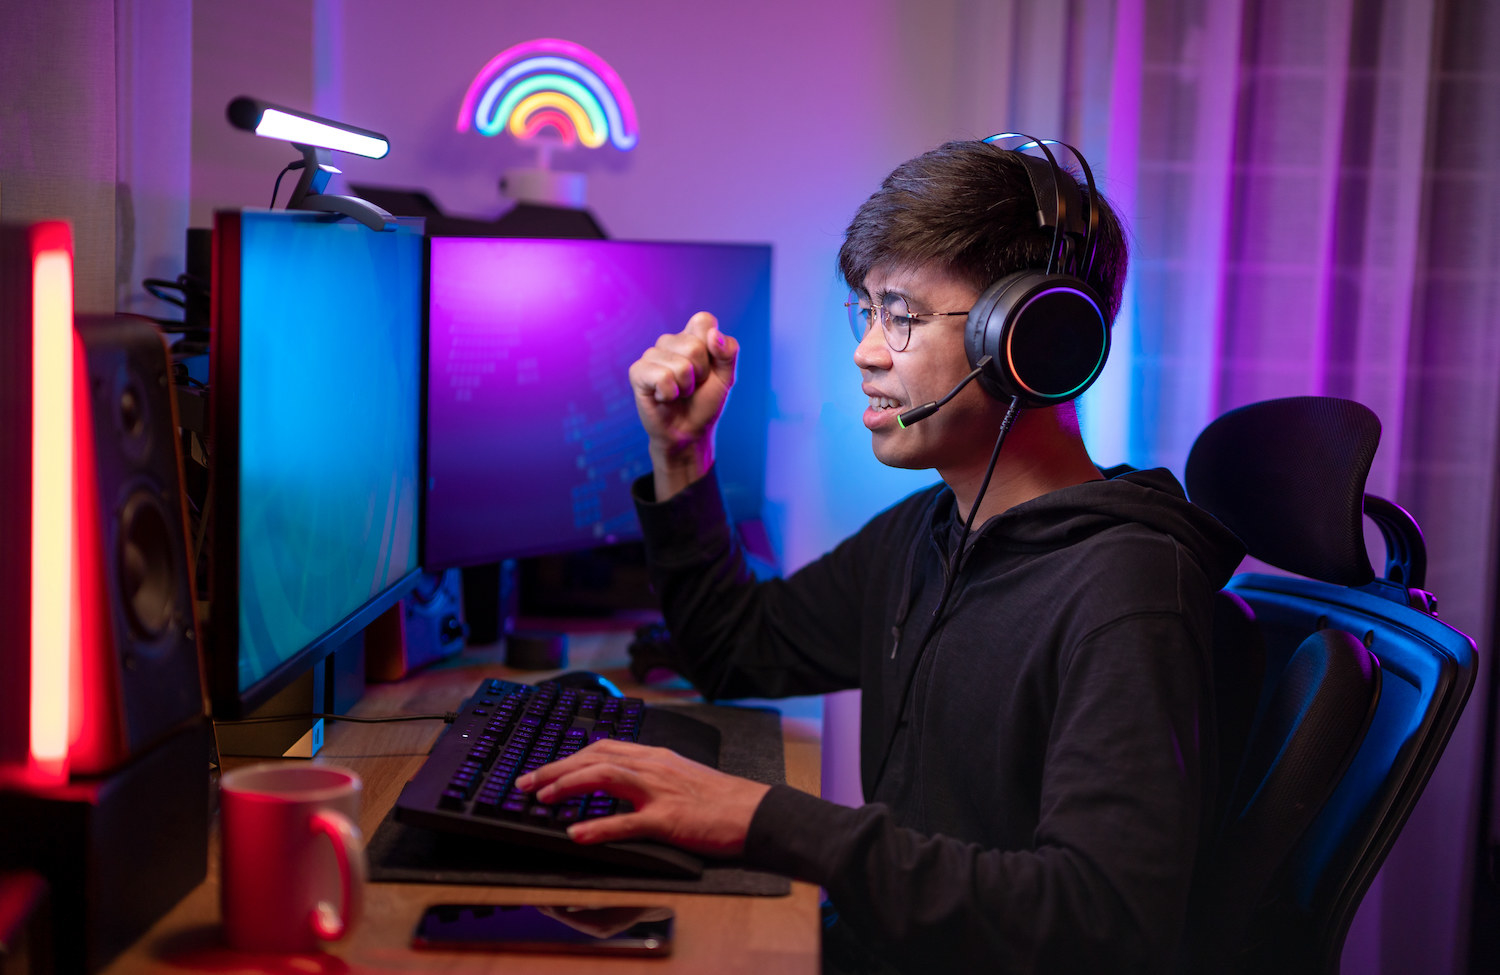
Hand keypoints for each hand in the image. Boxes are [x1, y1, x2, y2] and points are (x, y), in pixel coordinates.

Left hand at [515, 739, 769, 857]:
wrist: (755, 811)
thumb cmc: (720, 799)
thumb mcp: (680, 776)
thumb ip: (647, 776)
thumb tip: (613, 785)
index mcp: (655, 756)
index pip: (602, 748)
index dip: (568, 757)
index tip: (542, 769)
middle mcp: (653, 767)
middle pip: (595, 758)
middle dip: (555, 768)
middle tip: (525, 782)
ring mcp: (660, 792)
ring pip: (605, 778)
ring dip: (568, 785)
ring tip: (540, 797)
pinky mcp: (668, 819)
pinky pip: (627, 822)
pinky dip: (598, 827)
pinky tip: (576, 834)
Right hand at [627, 312, 738, 498]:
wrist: (688, 433)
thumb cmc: (705, 403)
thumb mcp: (726, 378)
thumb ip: (728, 352)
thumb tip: (712, 335)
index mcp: (691, 336)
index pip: (703, 320)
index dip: (713, 347)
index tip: (710, 368)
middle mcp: (669, 341)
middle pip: (694, 346)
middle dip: (701, 374)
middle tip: (693, 386)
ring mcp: (651, 355)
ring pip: (680, 365)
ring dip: (686, 387)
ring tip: (679, 393)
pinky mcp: (637, 372)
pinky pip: (662, 377)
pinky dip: (670, 394)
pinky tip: (664, 397)